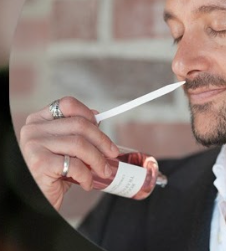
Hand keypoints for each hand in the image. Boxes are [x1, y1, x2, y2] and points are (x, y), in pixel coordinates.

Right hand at [18, 96, 119, 210]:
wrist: (35, 200)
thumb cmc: (51, 173)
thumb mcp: (64, 149)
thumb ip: (76, 132)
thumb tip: (97, 115)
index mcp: (39, 120)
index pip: (68, 105)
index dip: (88, 113)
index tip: (101, 125)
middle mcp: (33, 129)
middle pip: (79, 124)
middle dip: (102, 140)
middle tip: (113, 153)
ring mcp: (34, 145)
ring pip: (80, 144)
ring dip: (98, 160)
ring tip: (104, 171)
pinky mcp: (39, 164)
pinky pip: (75, 165)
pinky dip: (87, 176)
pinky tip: (87, 183)